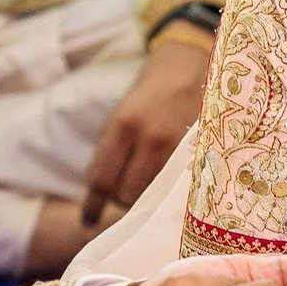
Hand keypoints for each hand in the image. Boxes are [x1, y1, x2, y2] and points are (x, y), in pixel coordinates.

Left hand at [82, 33, 212, 224]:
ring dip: (147, 197)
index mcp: (124, 125)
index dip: (92, 205)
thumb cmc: (151, 90)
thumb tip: (98, 189)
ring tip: (150, 184)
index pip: (102, 179)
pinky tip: (169, 188)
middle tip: (126, 189)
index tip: (86, 222)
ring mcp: (179, 148)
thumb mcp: (123, 113)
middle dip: (122, 199)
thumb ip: (111, 149)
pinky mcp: (200, 152)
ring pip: (154, 196)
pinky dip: (169, 192)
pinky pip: (178, 188)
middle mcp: (150, 138)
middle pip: (127, 194)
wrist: (191, 63)